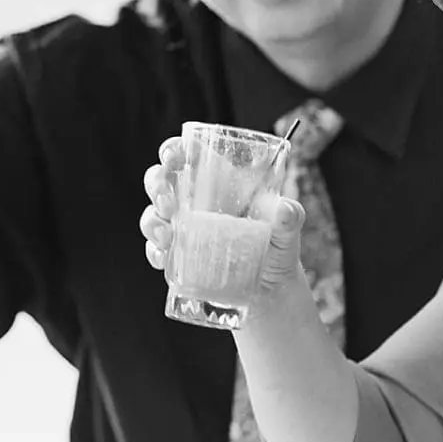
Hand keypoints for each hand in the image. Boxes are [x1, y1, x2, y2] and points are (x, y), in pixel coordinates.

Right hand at [138, 135, 308, 308]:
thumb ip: (290, 217)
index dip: (172, 150)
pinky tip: (165, 259)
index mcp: (218, 182)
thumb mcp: (288, 229)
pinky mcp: (178, 257)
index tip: (172, 157)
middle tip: (168, 203)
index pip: (187, 155)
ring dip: (152, 221)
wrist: (271, 290)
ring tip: (167, 236)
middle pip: (160, 180)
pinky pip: (156, 251)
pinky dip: (155, 253)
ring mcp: (183, 229)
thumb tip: (285, 210)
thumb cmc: (278, 248)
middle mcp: (195, 201)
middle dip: (156, 185)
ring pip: (153, 215)